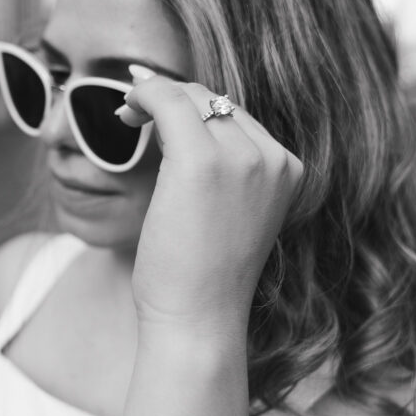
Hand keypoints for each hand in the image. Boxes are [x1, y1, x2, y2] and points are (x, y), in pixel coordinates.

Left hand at [119, 67, 302, 334]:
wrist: (199, 321)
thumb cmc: (203, 277)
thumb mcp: (230, 214)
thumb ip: (226, 171)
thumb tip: (183, 124)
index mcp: (288, 170)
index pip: (237, 116)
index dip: (194, 107)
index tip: (158, 111)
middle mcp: (273, 158)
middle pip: (216, 101)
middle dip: (172, 99)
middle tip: (134, 113)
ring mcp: (243, 158)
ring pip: (192, 96)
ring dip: (155, 97)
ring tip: (128, 116)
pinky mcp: (202, 161)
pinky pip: (168, 101)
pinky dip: (143, 95)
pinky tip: (126, 112)